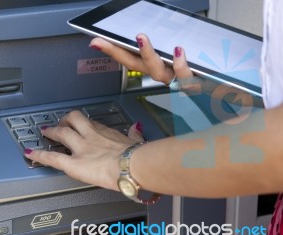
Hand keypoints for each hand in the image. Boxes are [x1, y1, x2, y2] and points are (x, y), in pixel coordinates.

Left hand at [24, 110, 144, 190]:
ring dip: (52, 131)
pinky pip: (52, 158)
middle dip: (64, 120)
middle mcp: (90, 136)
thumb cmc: (137, 155)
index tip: (79, 123)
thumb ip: (134, 134)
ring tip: (44, 131)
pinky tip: (29, 153)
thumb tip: (136, 129)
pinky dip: (39, 155)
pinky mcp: (72, 164)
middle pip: (73, 120)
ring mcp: (79, 148)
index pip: (90, 123)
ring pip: (61, 133)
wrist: (132, 165)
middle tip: (60, 122)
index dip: (81, 123)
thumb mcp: (136, 141)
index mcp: (105, 132)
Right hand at [90, 34, 257, 105]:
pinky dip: (182, 66)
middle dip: (118, 53)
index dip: (115, 52)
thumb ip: (178, 51)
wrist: (239, 94)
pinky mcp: (199, 86)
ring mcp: (181, 82)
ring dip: (148, 56)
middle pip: (138, 66)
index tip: (97, 42)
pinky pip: (186, 79)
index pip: (134, 60)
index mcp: (164, 69)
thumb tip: (167, 37)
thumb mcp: (194, 59)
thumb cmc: (215, 76)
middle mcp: (168, 78)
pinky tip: (180, 51)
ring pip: (159, 74)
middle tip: (101, 42)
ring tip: (140, 38)